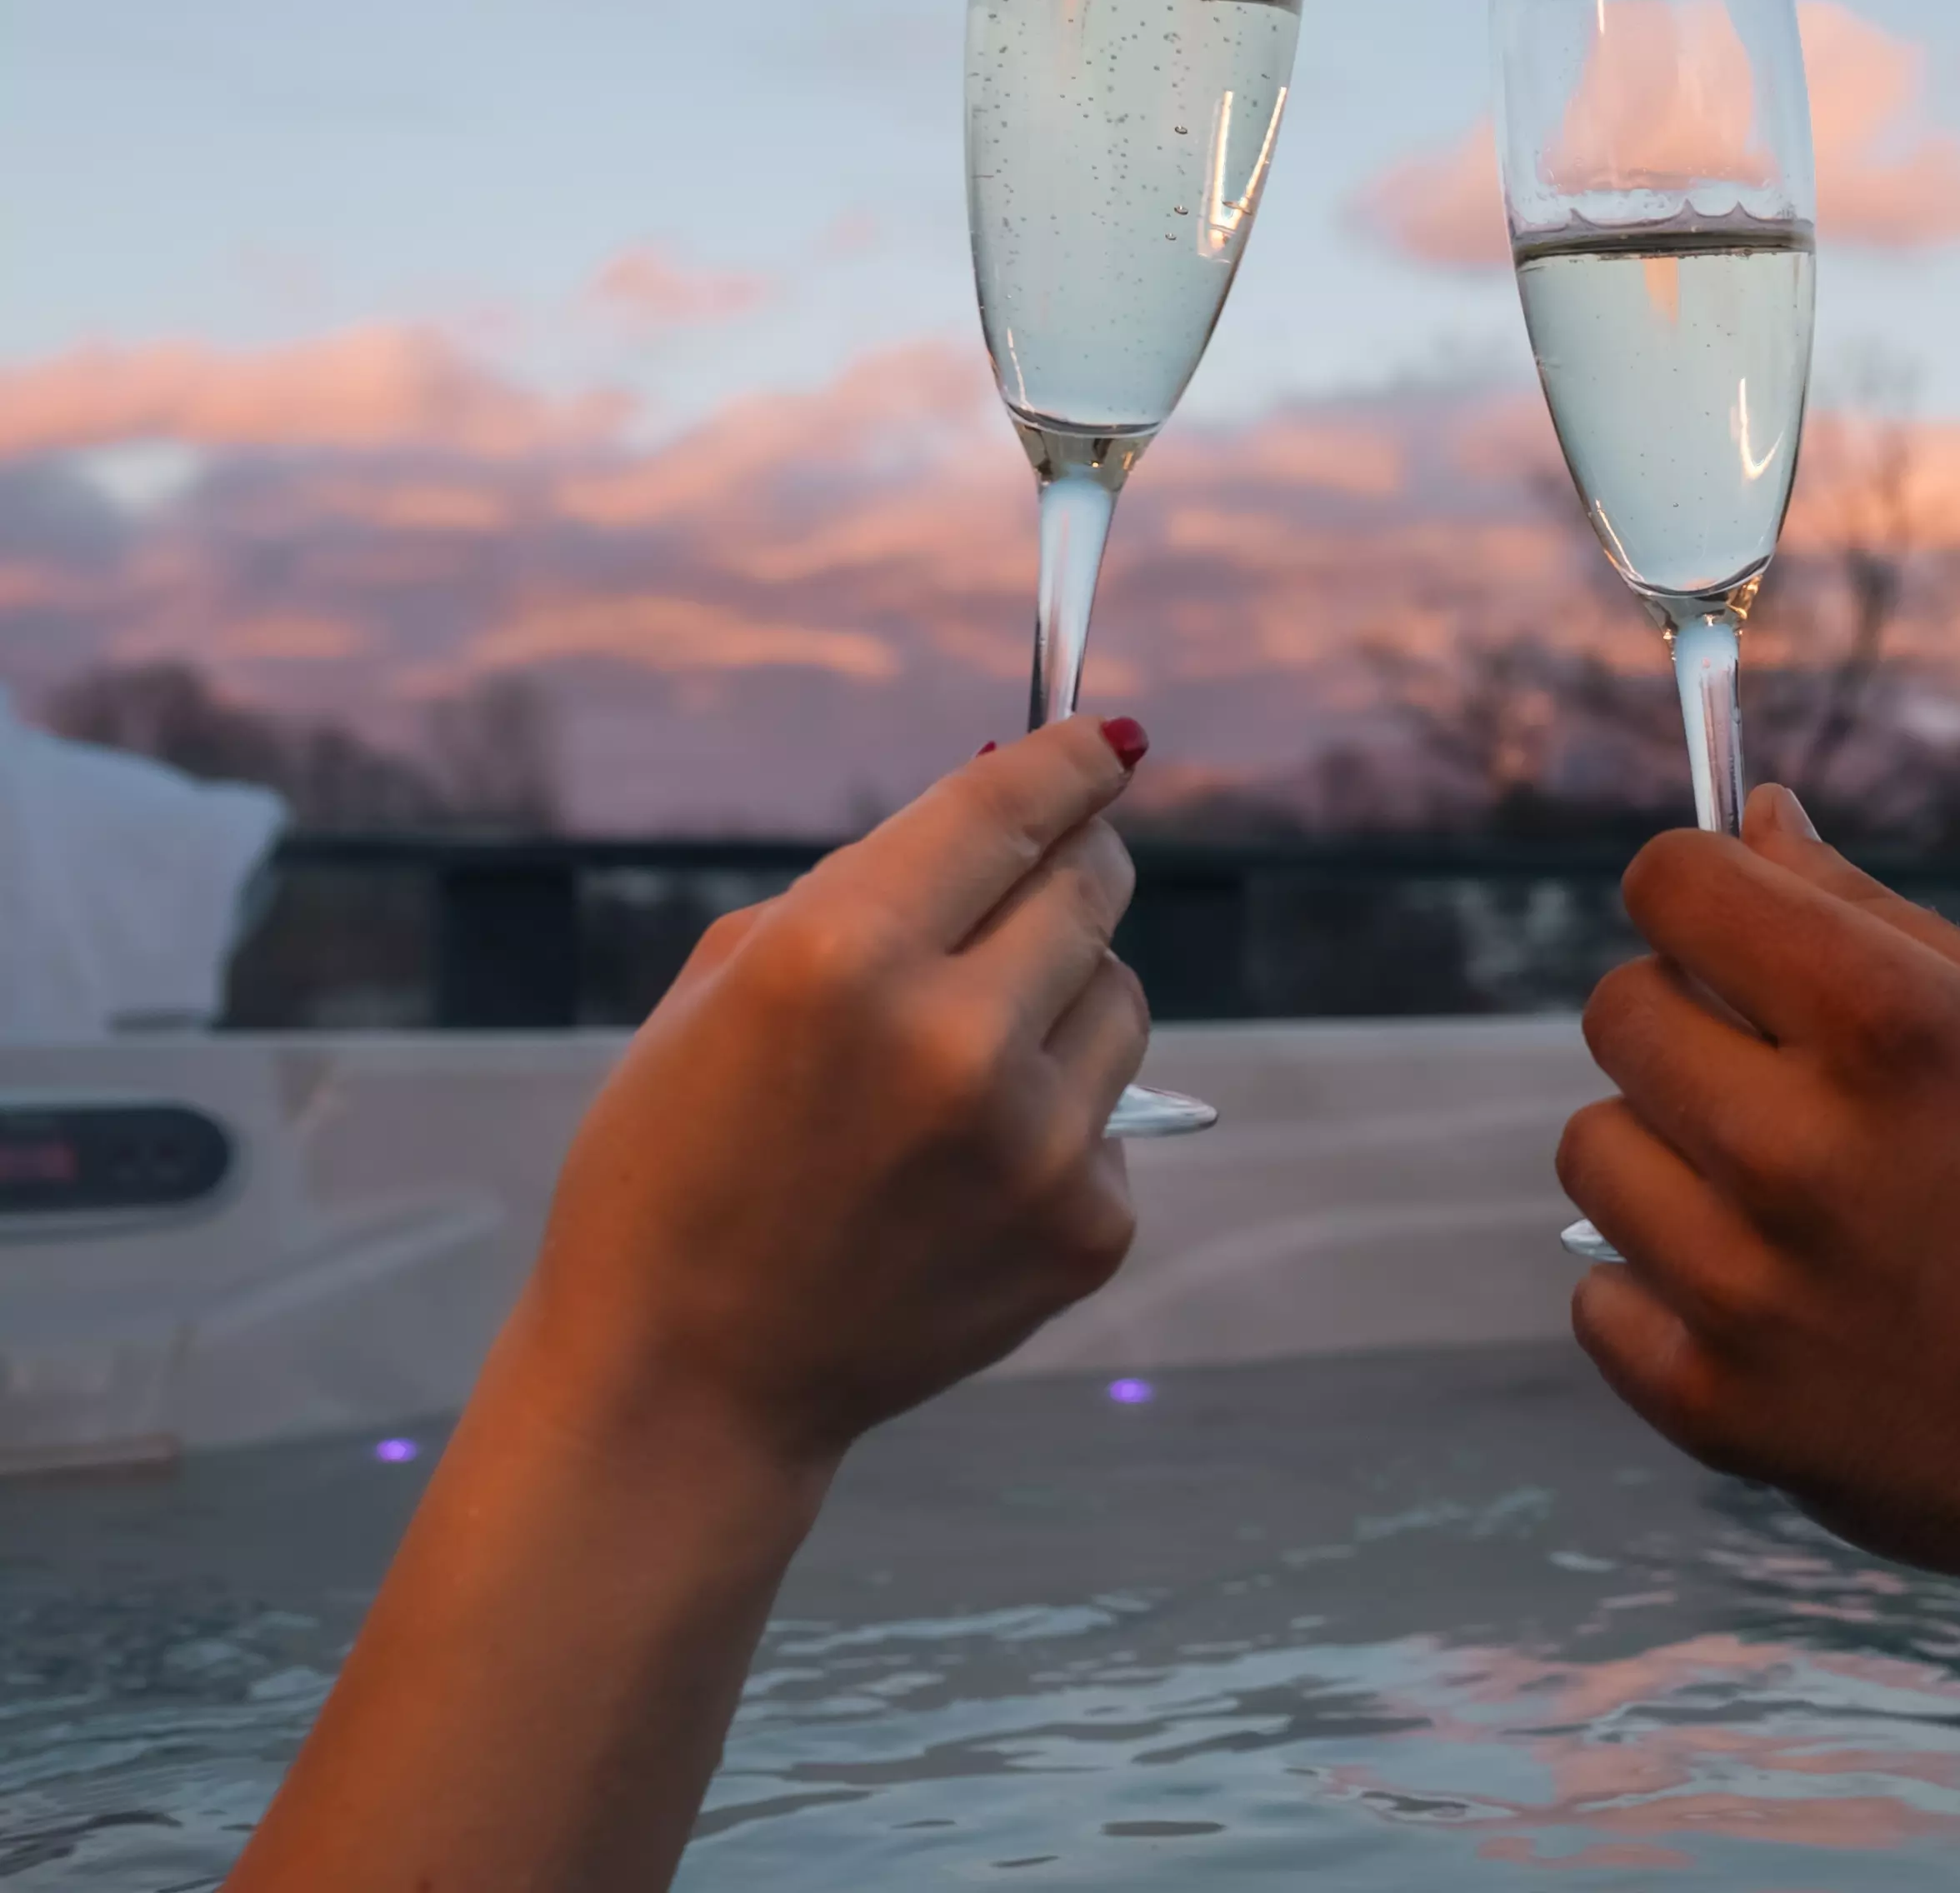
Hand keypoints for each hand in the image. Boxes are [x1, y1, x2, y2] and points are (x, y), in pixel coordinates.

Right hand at [517, 715, 1151, 1474]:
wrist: (681, 1383)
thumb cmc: (676, 1169)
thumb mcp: (723, 991)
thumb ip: (863, 890)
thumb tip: (1004, 818)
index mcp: (841, 957)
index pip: (1007, 807)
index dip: (1068, 760)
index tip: (1105, 741)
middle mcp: (956, 1042)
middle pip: (1089, 888)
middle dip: (1070, 866)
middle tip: (1043, 874)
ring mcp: (1036, 1143)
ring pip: (1118, 996)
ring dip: (1064, 995)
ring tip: (962, 1059)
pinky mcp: (1088, 1226)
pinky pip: (1110, 1116)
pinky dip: (1057, 1120)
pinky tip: (962, 1173)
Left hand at [1557, 785, 1959, 1608]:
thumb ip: (1873, 915)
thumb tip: (1751, 819)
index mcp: (1891, 1028)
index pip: (1673, 885)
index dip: (1693, 885)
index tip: (1724, 921)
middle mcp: (1799, 1149)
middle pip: (1619, 1010)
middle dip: (1685, 1013)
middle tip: (1782, 1074)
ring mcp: (1744, 1288)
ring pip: (1591, 1146)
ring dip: (1666, 1149)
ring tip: (1780, 1191)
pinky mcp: (1714, 1408)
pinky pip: (1596, 1294)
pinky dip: (1659, 1286)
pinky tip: (1768, 1292)